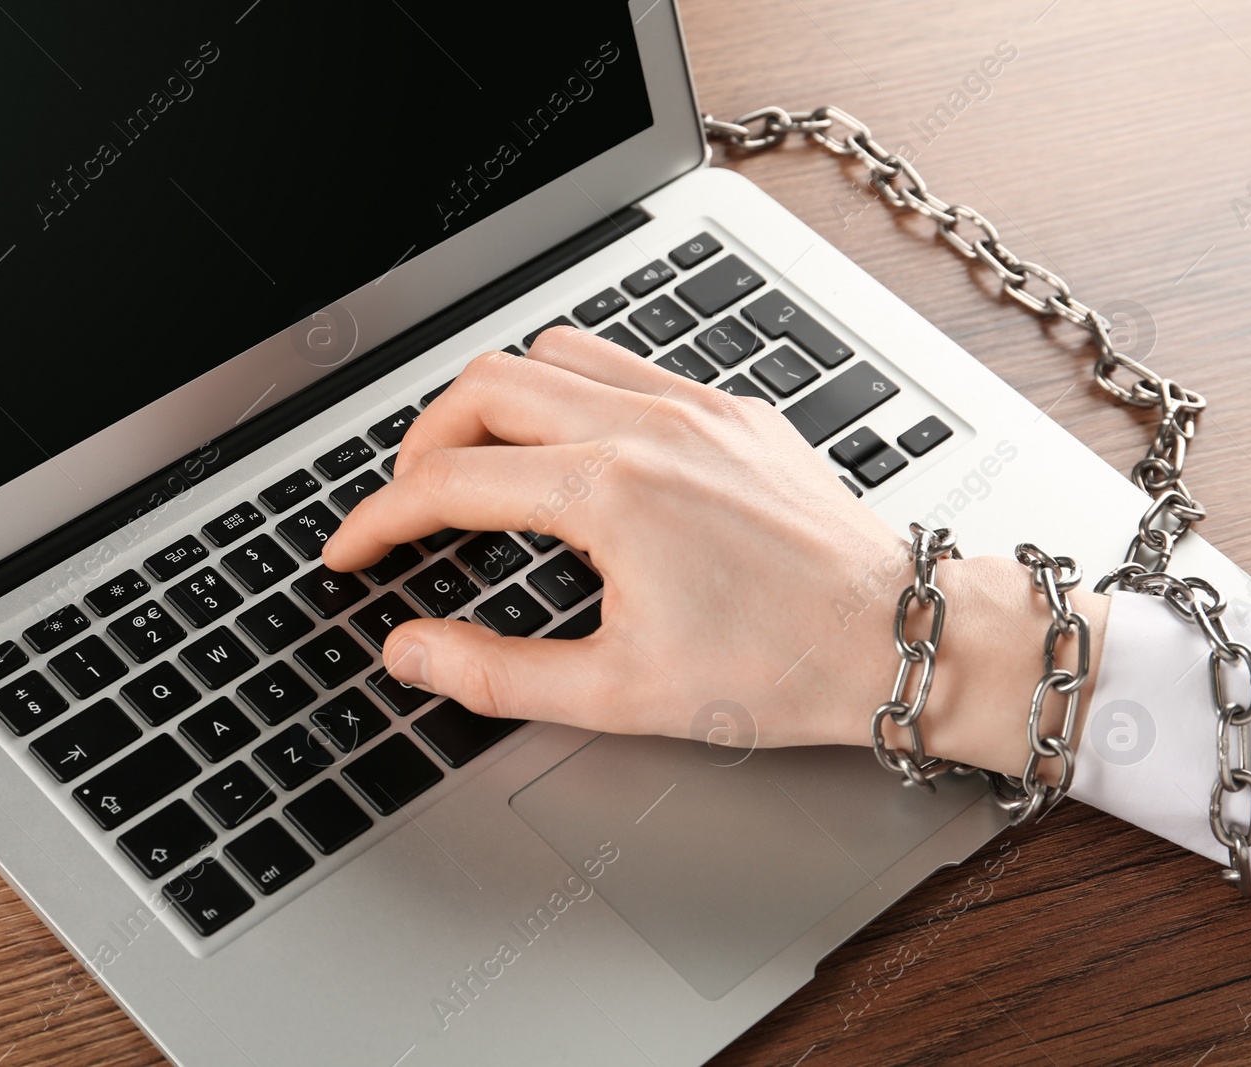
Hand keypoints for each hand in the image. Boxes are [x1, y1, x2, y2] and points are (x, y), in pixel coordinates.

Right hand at [322, 327, 1108, 772]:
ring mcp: (693, 405)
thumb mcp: (617, 695)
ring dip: (491, 402)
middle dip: (420, 444)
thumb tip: (409, 649)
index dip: (377, 519)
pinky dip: (566, 390)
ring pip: (548, 352)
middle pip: (480, 387)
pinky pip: (620, 361)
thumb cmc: (778, 670)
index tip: (351, 551)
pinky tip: (571, 448)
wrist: (899, 637)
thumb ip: (494, 672)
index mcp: (609, 494)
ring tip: (478, 466)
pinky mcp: (729, 407)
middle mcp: (645, 426)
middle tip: (406, 504)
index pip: (447, 483)